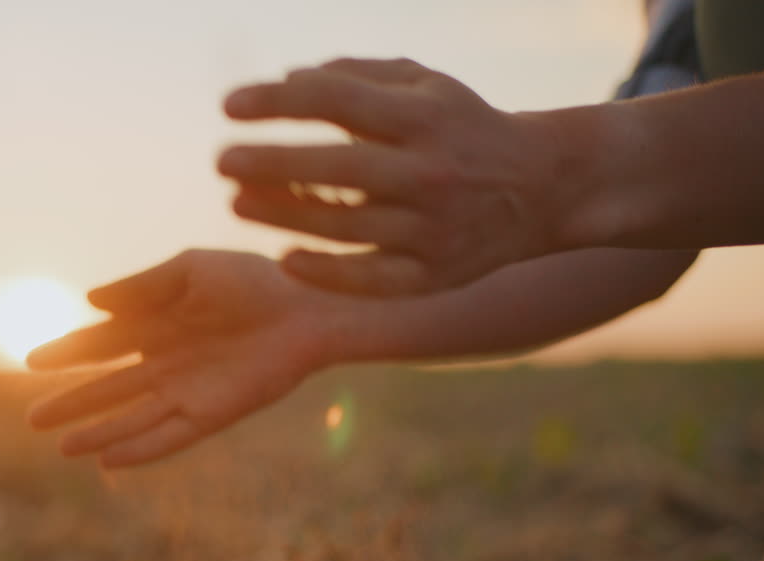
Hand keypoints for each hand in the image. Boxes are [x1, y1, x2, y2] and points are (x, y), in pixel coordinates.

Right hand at [25, 250, 346, 467]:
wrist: (307, 308)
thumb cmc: (255, 281)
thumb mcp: (192, 270)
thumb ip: (143, 285)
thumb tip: (89, 300)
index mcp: (158, 325)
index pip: (101, 342)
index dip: (67, 351)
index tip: (30, 360)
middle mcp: (166, 362)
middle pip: (108, 388)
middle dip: (71, 403)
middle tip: (33, 420)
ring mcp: (187, 391)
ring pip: (131, 417)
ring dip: (98, 432)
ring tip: (62, 446)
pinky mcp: (212, 414)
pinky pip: (168, 437)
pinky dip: (139, 450)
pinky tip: (108, 461)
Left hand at [218, 57, 563, 295]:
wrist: (543, 187)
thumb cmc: (462, 126)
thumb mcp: (424, 85)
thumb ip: (357, 76)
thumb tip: (287, 80)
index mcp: (425, 116)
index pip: (338, 102)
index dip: (278, 102)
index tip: (229, 105)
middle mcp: (431, 171)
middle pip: (338, 168)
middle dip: (272, 163)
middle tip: (221, 161)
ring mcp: (433, 228)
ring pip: (346, 226)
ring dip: (284, 216)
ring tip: (236, 203)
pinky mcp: (435, 274)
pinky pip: (371, 280)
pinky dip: (326, 273)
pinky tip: (285, 259)